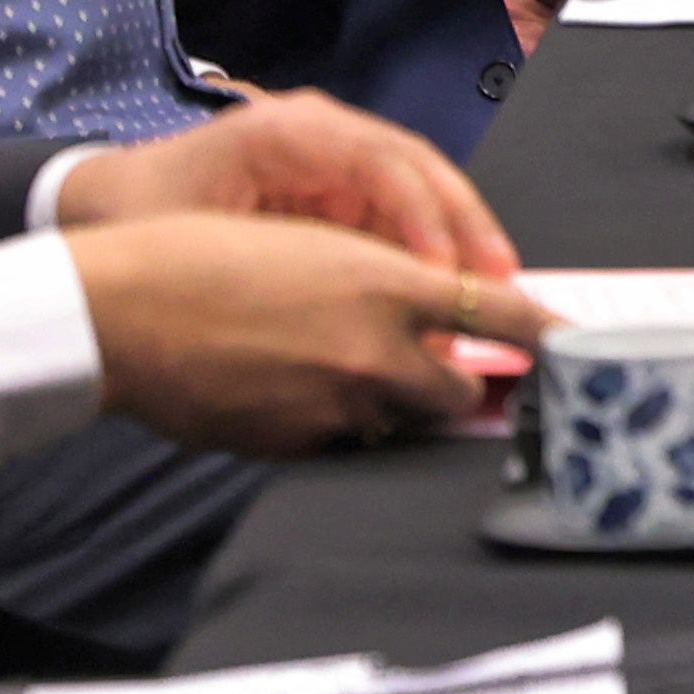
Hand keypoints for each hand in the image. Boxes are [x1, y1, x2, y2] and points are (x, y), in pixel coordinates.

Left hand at [55, 91, 518, 280]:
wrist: (98, 207)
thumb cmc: (141, 219)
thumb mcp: (194, 237)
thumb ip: (276, 267)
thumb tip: (353, 313)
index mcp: (288, 131)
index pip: (381, 161)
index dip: (423, 217)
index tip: (443, 273)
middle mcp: (325, 132)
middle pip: (419, 167)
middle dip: (465, 225)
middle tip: (501, 282)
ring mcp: (337, 156)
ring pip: (422, 189)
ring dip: (459, 240)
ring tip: (489, 293)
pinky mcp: (340, 186)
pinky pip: (401, 213)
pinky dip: (429, 253)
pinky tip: (448, 292)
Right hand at [71, 213, 545, 454]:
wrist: (116, 311)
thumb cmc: (204, 256)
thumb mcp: (315, 249)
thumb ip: (384, 284)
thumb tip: (428, 308)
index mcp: (387, 286)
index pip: (499, 318)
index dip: (546, 335)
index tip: (577, 346)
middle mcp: (375, 352)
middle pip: (460, 390)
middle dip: (461, 384)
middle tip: (450, 371)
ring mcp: (336, 406)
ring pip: (398, 419)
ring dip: (393, 403)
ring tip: (348, 373)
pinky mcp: (293, 444)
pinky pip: (339, 438)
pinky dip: (335, 420)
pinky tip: (294, 390)